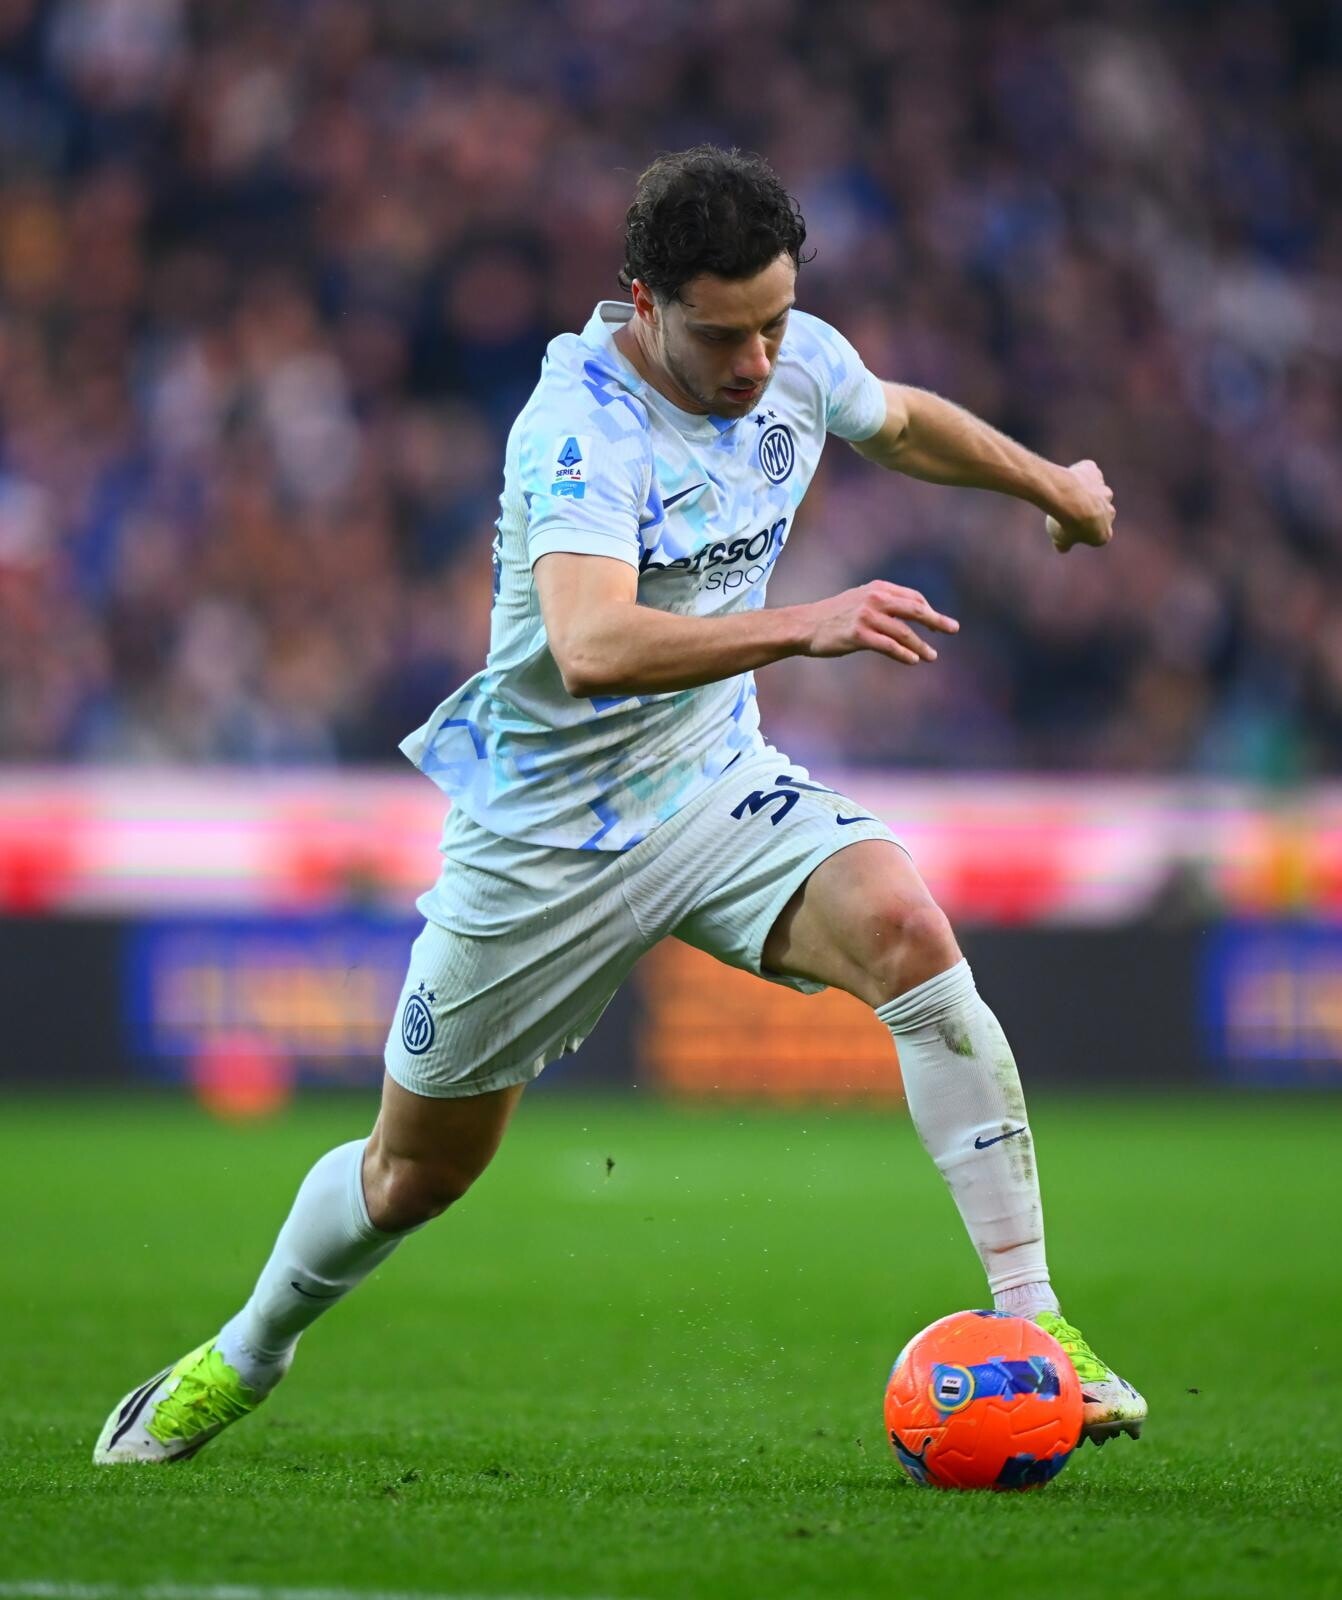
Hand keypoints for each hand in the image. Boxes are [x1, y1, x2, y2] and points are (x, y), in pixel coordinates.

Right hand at [804, 581, 959, 664]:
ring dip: (921, 645)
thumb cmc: (831, 616)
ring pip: (904, 631)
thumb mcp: (858, 599)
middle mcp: (875, 598)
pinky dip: (904, 654)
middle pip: (915, 609)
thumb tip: (905, 614)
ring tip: (932, 656)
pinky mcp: (859, 635)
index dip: (928, 610)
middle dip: (936, 620)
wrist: (804, 625)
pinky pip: (889, 646)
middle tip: (953, 629)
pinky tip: (913, 660)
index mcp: (877, 588)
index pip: (912, 598)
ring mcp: (867, 616)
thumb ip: (881, 603)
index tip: (937, 622)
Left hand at [1045, 460, 1114, 553]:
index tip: (1070, 531)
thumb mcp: (1061, 540)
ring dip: (1085, 493)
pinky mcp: (1095, 474)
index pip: (1097, 536)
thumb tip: (1061, 548)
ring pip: (1097, 492)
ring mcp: (1104, 492)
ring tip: (1065, 495)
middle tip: (1067, 512)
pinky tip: (1068, 477)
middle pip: (1101, 513)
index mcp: (1104, 533)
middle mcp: (1110, 513)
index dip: (1083, 533)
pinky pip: (1090, 472)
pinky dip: (1081, 473)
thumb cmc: (1065, 523)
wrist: (1068, 498)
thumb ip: (1063, 544)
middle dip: (1087, 512)